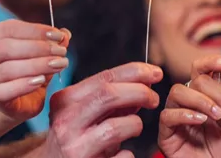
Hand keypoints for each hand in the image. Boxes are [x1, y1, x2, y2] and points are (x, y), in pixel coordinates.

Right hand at [0, 19, 70, 120]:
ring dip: (37, 65)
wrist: (13, 100)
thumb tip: (65, 34)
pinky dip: (25, 84)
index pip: (9, 28)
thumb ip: (50, 41)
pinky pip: (6, 90)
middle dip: (37, 47)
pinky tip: (42, 81)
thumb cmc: (25, 69)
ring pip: (7, 69)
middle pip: (5, 48)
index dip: (34, 30)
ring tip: (58, 64)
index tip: (58, 35)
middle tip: (61, 51)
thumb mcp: (38, 52)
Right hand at [38, 62, 162, 157]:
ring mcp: (73, 145)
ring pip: (115, 127)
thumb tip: (144, 80)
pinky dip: (128, 153)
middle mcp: (66, 121)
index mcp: (65, 100)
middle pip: (108, 95)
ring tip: (135, 128)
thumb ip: (110, 98)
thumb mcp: (84, 113)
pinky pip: (121, 156)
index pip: (105, 77)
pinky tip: (123, 153)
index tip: (155, 73)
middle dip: (139, 92)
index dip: (135, 71)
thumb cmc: (73, 138)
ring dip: (135, 124)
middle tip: (154, 99)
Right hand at [158, 56, 220, 157]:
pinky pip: (167, 116)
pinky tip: (201, 121)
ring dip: (200, 101)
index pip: (199, 71)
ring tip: (217, 116)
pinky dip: (185, 114)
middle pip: (191, 80)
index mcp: (203, 97)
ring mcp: (176, 119)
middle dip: (213, 92)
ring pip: (177, 92)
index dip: (209, 62)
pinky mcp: (166, 135)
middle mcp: (187, 104)